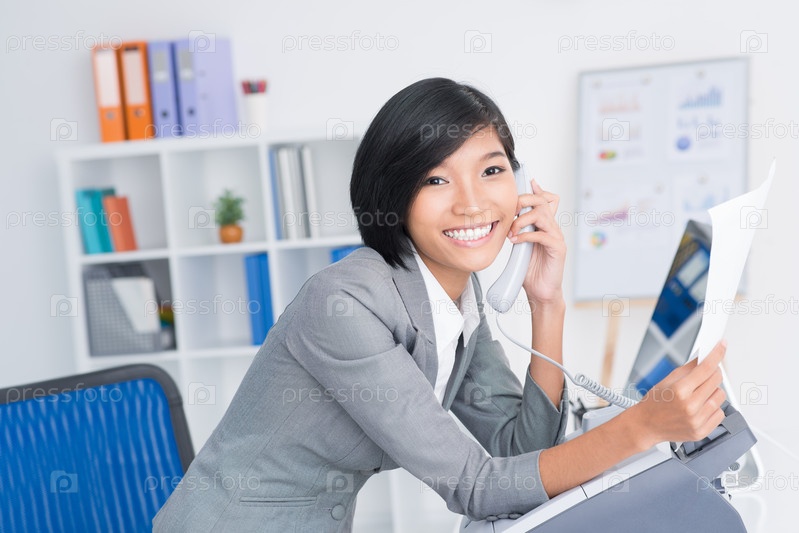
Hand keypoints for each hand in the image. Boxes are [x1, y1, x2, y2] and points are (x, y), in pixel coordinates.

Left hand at [508, 178, 565, 305]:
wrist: (540, 292)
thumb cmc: (530, 270)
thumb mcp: (520, 246)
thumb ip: (518, 231)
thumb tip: (507, 219)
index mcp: (544, 226)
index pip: (546, 200)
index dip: (537, 190)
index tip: (526, 184)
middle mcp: (552, 228)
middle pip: (542, 202)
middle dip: (523, 201)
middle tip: (510, 211)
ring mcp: (556, 238)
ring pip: (542, 215)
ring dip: (522, 220)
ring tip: (511, 232)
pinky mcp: (557, 249)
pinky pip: (542, 235)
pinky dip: (526, 236)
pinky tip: (516, 242)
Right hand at [629, 340, 727, 447]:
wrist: (646, 425)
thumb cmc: (654, 403)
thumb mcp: (666, 380)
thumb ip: (688, 369)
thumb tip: (704, 358)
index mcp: (679, 390)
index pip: (705, 367)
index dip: (716, 354)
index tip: (722, 346)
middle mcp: (690, 406)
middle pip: (716, 380)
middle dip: (712, 373)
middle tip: (704, 374)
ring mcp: (697, 420)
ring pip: (720, 396)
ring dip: (712, 391)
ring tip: (698, 395)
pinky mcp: (702, 431)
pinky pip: (720, 413)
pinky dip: (713, 407)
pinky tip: (700, 407)